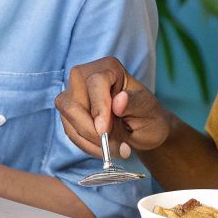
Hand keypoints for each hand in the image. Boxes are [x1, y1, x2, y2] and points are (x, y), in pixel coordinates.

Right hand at [55, 57, 170, 158]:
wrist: (143, 129)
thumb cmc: (148, 115)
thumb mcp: (149, 110)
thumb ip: (134, 103)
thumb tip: (119, 100)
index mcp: (110, 68)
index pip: (95, 82)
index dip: (99, 107)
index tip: (105, 130)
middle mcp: (86, 76)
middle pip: (74, 103)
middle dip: (91, 130)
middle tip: (114, 146)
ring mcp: (74, 94)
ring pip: (68, 117)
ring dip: (90, 140)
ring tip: (115, 148)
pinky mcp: (69, 113)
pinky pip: (70, 131)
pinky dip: (86, 145)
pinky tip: (104, 149)